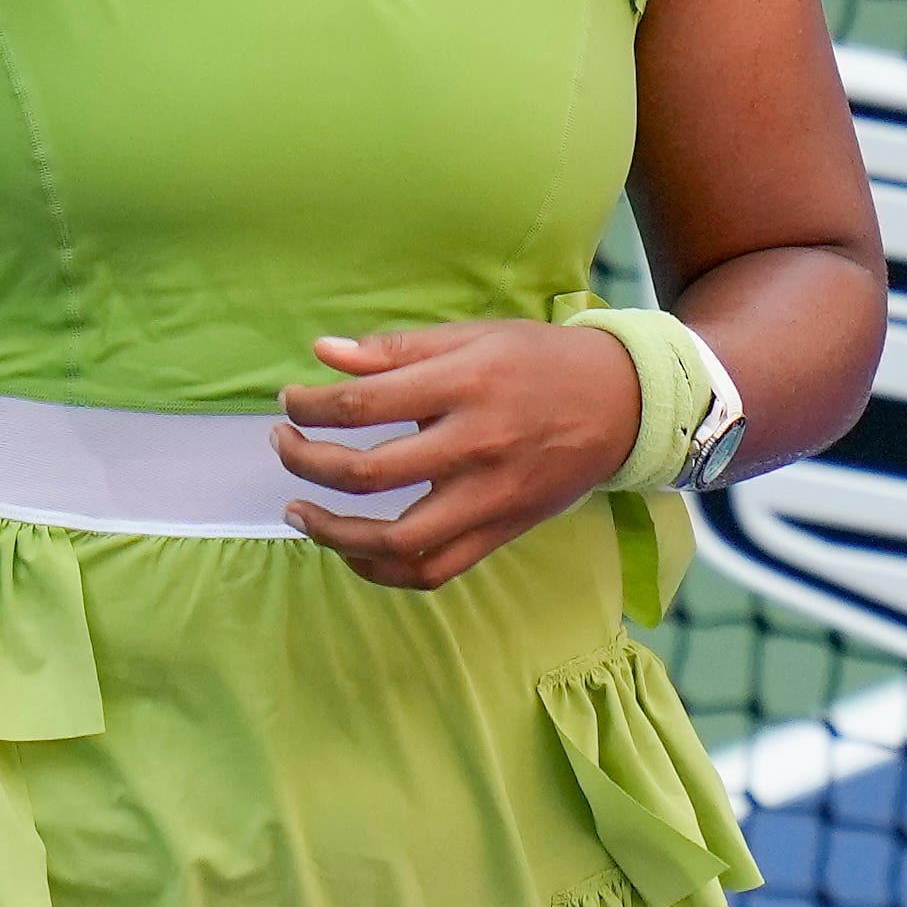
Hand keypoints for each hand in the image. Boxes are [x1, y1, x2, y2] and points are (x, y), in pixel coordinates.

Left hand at [275, 319, 643, 590]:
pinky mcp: (501, 531)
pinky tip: (351, 549)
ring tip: (299, 511)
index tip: (290, 402)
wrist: (622, 404)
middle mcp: (476, 446)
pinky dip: (382, 569)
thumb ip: (395, 350)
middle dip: (308, 463)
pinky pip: (432, 569)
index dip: (311, 407)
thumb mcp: (471, 336)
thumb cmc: (538, 361)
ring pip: (397, 540)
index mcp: (465, 385)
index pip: (364, 405)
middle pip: (370, 473)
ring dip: (334, 532)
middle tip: (284, 446)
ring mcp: (490, 498)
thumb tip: (322, 354)